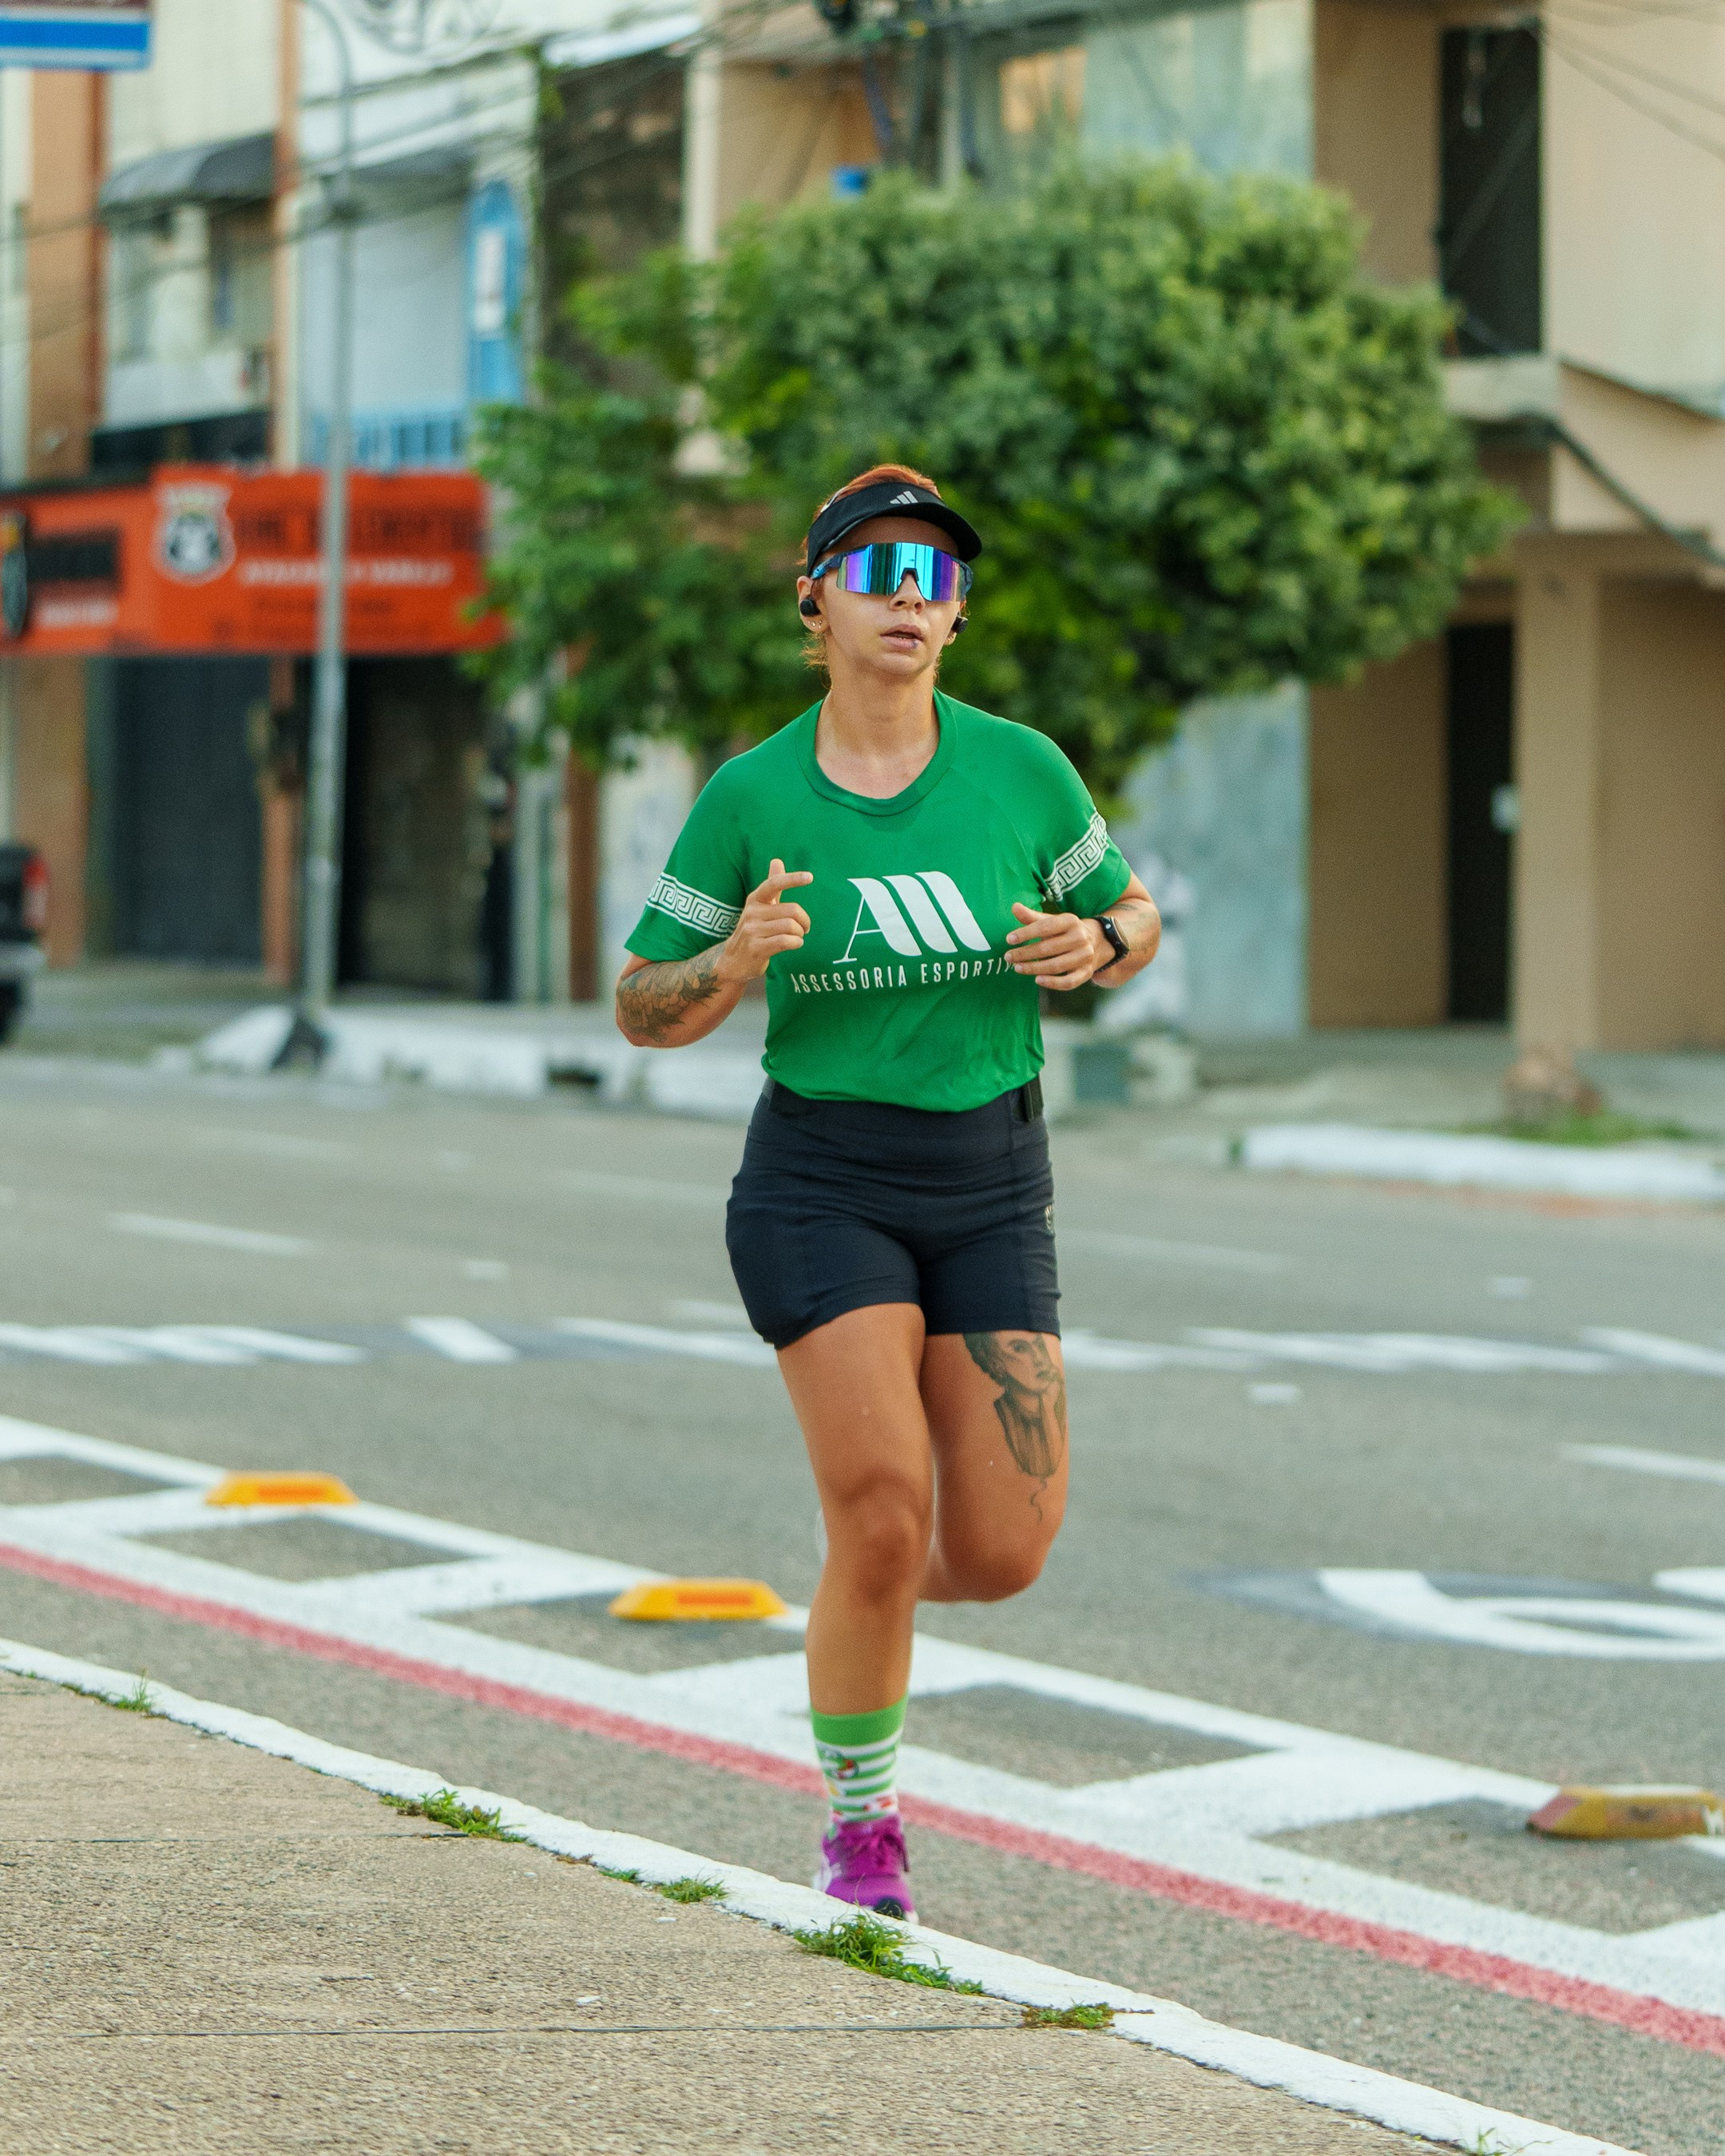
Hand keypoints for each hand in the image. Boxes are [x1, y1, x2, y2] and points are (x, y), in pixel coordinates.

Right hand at [717, 858, 813, 982]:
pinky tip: (794, 944)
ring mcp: (752, 930)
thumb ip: (772, 886)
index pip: (774, 884)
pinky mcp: (756, 948)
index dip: (792, 879)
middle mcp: (752, 912)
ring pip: (791, 927)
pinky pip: (786, 941)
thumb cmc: (753, 931)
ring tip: (797, 937)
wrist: (733, 961)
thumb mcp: (760, 907)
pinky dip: (797, 943)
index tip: (810, 877)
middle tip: (804, 928)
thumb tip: (777, 860)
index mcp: (755, 899)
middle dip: (804, 921)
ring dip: (801, 934)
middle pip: (792, 910)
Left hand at [1005, 903, 1106, 991]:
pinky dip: (1053, 983)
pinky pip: (1069, 982)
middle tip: (1008, 957)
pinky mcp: (1086, 972)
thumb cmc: (1065, 931)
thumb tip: (1014, 907)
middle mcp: (1080, 938)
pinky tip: (1037, 980)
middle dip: (1025, 953)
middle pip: (1048, 948)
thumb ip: (1032, 917)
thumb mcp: (1051, 921)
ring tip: (1017, 968)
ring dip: (1034, 968)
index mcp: (1070, 921)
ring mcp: (1085, 956)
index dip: (1026, 933)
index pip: (1045, 927)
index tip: (1008, 939)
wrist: (1096, 942)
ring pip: (1056, 966)